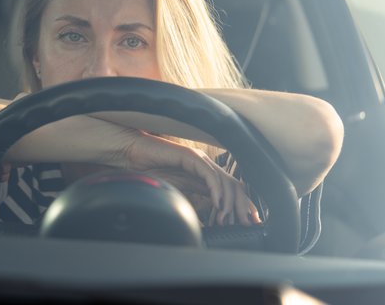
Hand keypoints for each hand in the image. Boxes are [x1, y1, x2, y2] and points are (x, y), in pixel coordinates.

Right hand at [126, 132, 261, 225]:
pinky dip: (216, 190)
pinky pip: (209, 175)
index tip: (250, 223)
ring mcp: (200, 161)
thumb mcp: (178, 195)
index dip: (243, 205)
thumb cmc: (152, 173)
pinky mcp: (191, 157)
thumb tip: (205, 227)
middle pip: (234, 185)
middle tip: (247, 223)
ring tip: (228, 218)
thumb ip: (193, 205)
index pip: (232, 190)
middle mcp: (207, 167)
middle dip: (244, 205)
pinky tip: (217, 204)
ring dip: (229, 202)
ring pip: (225, 181)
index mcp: (205, 176)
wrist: (134, 158)